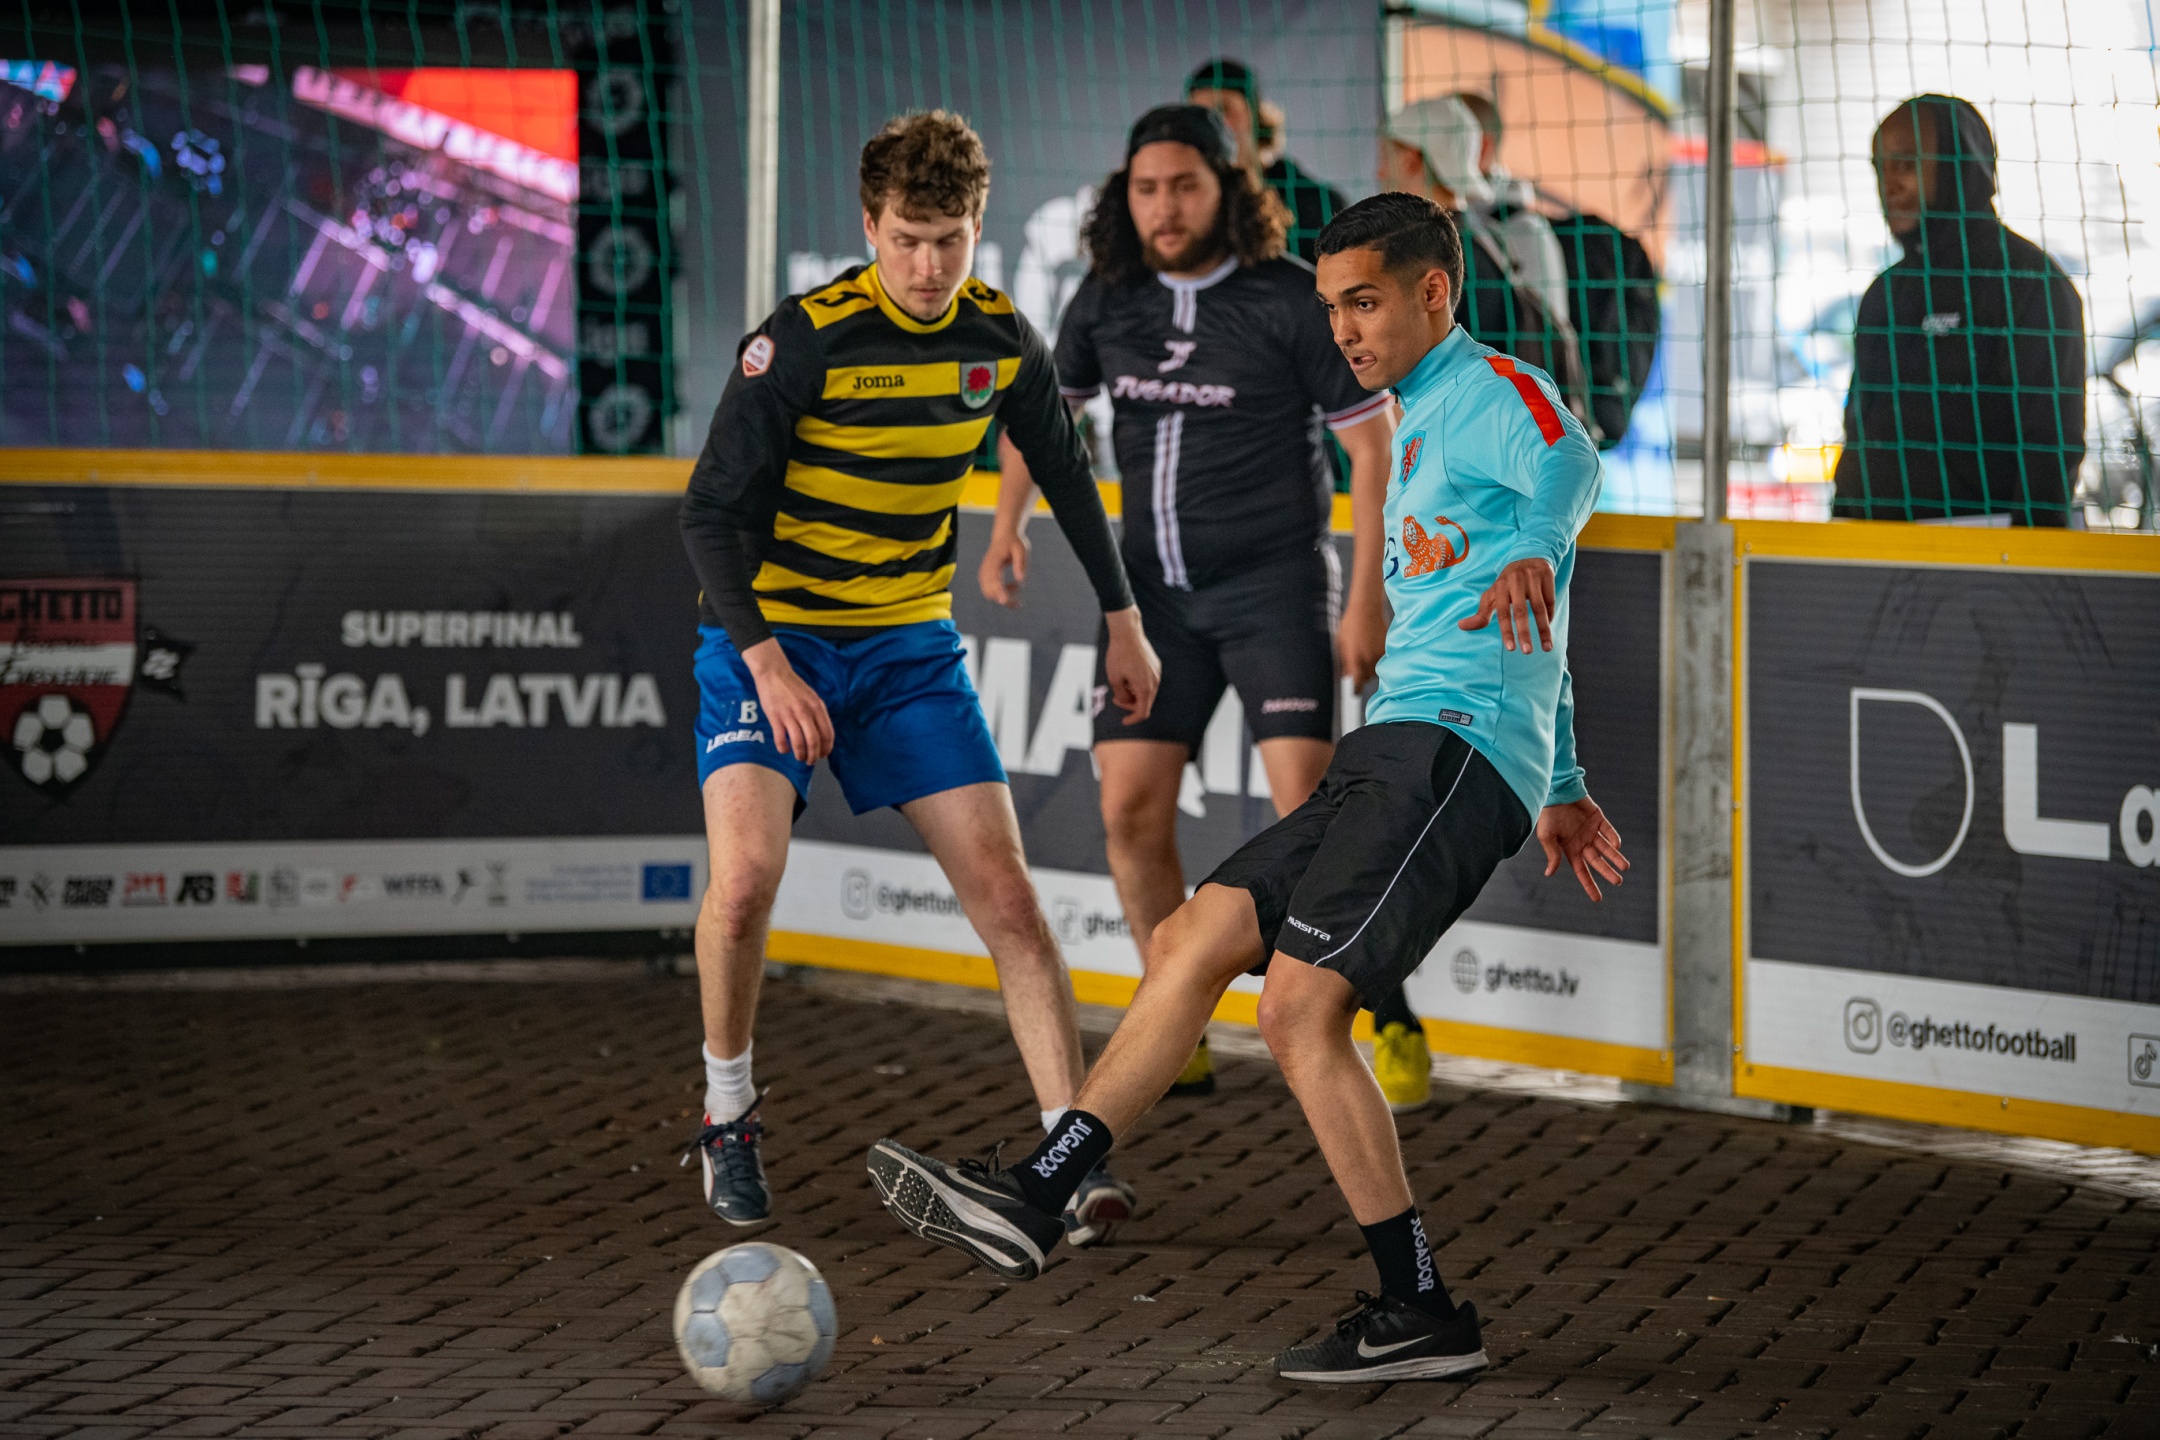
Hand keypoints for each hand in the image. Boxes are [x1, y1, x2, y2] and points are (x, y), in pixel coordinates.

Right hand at [741, 638, 833, 761]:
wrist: (774, 673)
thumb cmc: (793, 686)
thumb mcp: (812, 697)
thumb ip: (817, 713)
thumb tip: (822, 734)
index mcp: (817, 707)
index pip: (827, 733)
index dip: (826, 748)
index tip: (823, 755)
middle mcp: (805, 712)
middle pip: (814, 741)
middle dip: (814, 755)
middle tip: (811, 761)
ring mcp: (790, 715)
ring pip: (798, 742)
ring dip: (800, 754)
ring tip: (799, 758)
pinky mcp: (775, 717)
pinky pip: (781, 739)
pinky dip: (783, 748)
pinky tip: (784, 750)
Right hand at [978, 525, 1030, 607]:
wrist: (1004, 536)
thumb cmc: (1014, 542)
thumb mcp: (1021, 550)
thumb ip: (1020, 564)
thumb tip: (1021, 581)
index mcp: (993, 561)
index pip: (993, 579)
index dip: (998, 591)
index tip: (1004, 601)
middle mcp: (985, 569)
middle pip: (989, 590)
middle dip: (1003, 599)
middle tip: (1019, 602)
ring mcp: (984, 574)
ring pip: (989, 594)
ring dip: (1004, 597)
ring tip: (1018, 590)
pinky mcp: (986, 577)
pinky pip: (991, 591)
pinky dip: (1002, 594)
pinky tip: (1015, 588)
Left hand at [1101, 607, 1159, 724]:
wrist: (1127, 633)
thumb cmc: (1119, 656)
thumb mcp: (1114, 679)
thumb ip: (1121, 696)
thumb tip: (1126, 701)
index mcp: (1145, 688)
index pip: (1142, 712)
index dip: (1133, 719)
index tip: (1124, 721)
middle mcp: (1155, 681)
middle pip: (1144, 702)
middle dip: (1129, 703)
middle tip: (1115, 697)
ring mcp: (1157, 672)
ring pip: (1146, 691)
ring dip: (1133, 693)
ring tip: (1120, 683)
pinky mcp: (1155, 665)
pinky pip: (1148, 680)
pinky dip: (1138, 683)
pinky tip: (1127, 674)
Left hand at [1337, 584, 1386, 688]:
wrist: (1366, 609)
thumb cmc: (1350, 625)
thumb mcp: (1340, 644)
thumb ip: (1343, 662)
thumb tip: (1344, 676)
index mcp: (1355, 659)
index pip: (1357, 683)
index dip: (1355, 689)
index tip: (1354, 692)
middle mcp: (1368, 659)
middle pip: (1367, 678)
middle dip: (1362, 676)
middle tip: (1357, 667)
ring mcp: (1379, 654)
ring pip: (1376, 670)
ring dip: (1371, 668)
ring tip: (1365, 657)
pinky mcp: (1386, 649)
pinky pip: (1383, 661)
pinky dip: (1379, 660)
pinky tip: (1372, 651)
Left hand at [1459, 557, 1556, 652]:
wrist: (1527, 556)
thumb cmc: (1506, 584)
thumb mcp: (1492, 596)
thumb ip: (1481, 614)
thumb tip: (1461, 626)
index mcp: (1500, 587)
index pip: (1502, 613)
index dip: (1506, 631)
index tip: (1511, 649)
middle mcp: (1516, 581)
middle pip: (1521, 611)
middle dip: (1524, 633)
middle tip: (1527, 652)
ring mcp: (1532, 577)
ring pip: (1539, 608)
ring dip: (1544, 630)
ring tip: (1547, 648)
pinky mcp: (1547, 575)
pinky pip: (1550, 600)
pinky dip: (1550, 616)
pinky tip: (1548, 630)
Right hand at [1536, 796, 1627, 901]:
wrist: (1555, 791)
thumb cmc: (1547, 814)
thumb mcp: (1546, 837)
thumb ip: (1552, 854)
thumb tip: (1549, 874)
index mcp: (1570, 849)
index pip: (1582, 871)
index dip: (1589, 884)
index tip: (1598, 899)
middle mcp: (1582, 842)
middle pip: (1597, 861)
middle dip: (1607, 872)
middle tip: (1618, 882)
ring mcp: (1591, 830)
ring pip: (1606, 848)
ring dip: (1615, 857)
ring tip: (1625, 867)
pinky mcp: (1598, 818)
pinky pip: (1608, 830)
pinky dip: (1614, 838)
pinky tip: (1617, 845)